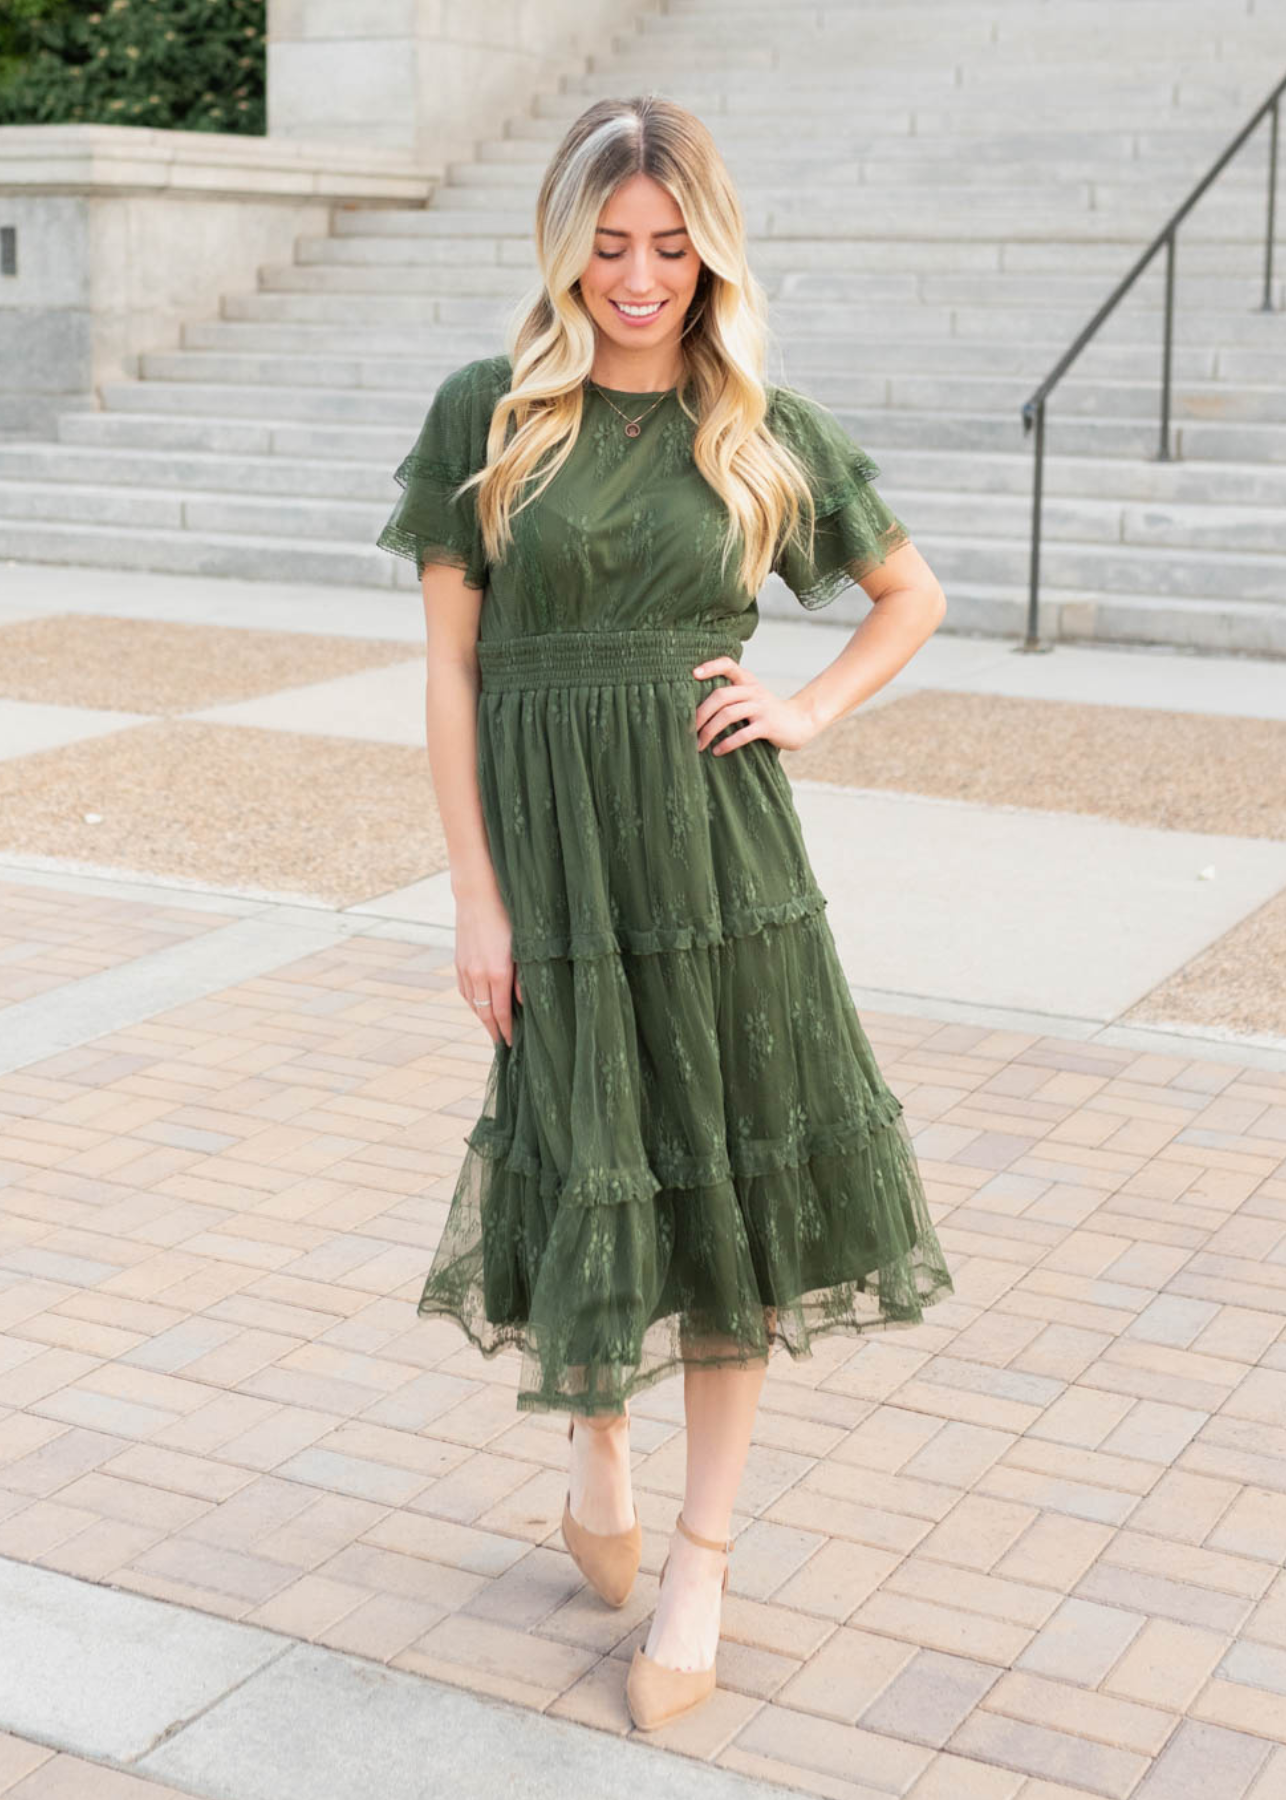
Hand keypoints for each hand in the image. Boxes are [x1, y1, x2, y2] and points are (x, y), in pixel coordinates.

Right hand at [455, 893, 522, 1045]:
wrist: (478, 895)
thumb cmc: (508, 917)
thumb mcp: (523, 946)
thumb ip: (524, 976)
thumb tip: (525, 1002)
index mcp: (498, 973)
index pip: (502, 1013)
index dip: (507, 1031)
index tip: (513, 1044)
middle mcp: (479, 975)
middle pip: (485, 1014)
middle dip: (494, 1031)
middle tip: (503, 1045)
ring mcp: (466, 969)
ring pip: (473, 1004)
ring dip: (483, 1019)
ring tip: (494, 1029)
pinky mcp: (458, 962)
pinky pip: (464, 992)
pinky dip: (473, 1004)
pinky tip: (480, 1006)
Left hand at [692, 656, 820, 754]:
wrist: (799, 721)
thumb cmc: (765, 711)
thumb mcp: (750, 696)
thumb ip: (731, 694)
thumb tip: (695, 708)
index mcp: (747, 681)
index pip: (728, 665)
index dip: (711, 667)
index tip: (693, 674)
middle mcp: (753, 691)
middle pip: (721, 695)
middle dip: (701, 713)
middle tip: (688, 729)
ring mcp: (761, 708)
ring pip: (728, 715)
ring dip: (709, 731)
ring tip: (698, 745)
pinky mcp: (767, 725)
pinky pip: (742, 734)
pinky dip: (727, 743)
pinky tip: (717, 750)